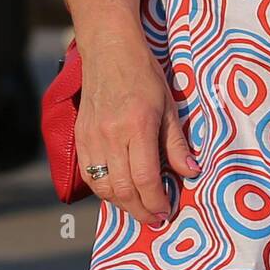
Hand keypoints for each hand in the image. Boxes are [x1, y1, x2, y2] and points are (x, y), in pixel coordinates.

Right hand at [75, 18, 199, 225]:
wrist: (109, 50)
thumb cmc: (143, 74)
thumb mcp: (168, 105)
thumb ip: (176, 143)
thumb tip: (190, 172)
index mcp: (137, 126)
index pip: (146, 178)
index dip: (156, 202)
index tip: (167, 212)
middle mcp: (111, 135)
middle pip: (123, 189)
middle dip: (141, 211)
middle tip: (156, 218)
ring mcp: (92, 137)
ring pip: (103, 187)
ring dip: (122, 205)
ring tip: (140, 208)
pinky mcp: (80, 137)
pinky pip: (89, 175)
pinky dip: (104, 190)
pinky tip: (119, 192)